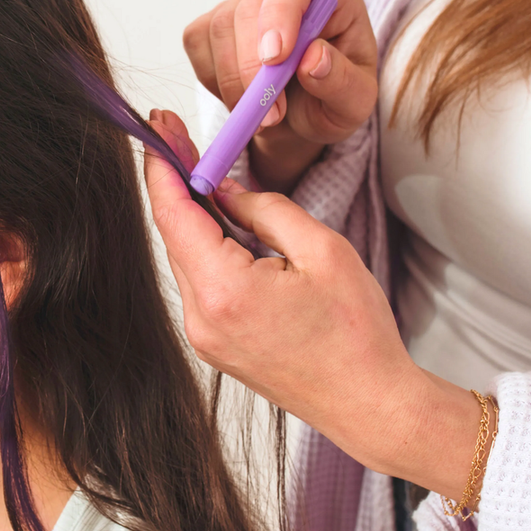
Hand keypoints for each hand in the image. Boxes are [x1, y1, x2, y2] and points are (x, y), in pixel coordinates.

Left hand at [144, 112, 481, 500]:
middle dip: (180, 184)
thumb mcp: (322, 250)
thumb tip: (225, 189)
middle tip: (188, 140)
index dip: (163, 164)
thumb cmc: (356, 334)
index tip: (160, 125)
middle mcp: (201, 318)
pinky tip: (232, 232)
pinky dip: (210, 251)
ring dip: (198, 219)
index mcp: (224, 291)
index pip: (173, 214)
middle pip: (175, 234)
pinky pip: (201, 284)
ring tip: (222, 186)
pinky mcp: (214, 346)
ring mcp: (204, 338)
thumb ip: (265, 209)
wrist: (370, 405)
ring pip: (188, 258)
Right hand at [183, 0, 377, 192]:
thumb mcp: (356, 102)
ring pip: (219, 27)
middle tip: (271, 115)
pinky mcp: (214, 25)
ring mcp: (244, 5)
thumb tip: (313, 58)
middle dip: (251, 65)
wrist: (301, 118)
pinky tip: (239, 97)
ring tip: (262, 116)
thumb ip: (343, 81)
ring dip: (232, 81)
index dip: (280, 13)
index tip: (275, 59)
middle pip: (249, 6)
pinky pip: (198, 44)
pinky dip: (213, 80)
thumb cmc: (332, 100)